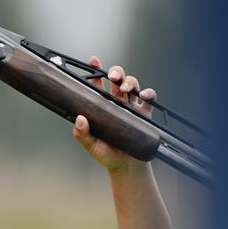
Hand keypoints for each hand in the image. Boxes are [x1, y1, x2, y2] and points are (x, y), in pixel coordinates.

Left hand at [71, 56, 155, 172]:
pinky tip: (143, 96)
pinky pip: (149, 99)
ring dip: (130, 82)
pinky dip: (148, 94)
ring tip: (127, 89)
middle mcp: (117, 103)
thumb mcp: (91, 145)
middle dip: (116, 73)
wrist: (126, 168)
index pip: (98, 84)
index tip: (93, 60)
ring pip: (132, 85)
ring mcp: (131, 107)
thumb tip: (79, 119)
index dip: (95, 71)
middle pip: (118, 79)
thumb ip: (82, 134)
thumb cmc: (107, 155)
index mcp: (103, 106)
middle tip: (113, 78)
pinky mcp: (144, 115)